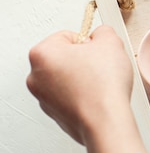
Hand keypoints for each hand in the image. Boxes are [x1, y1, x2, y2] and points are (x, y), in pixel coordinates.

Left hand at [27, 25, 145, 152]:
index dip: (88, 42)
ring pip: (67, 77)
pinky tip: (97, 97)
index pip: (67, 36)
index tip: (98, 52)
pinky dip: (83, 94)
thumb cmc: (102, 85)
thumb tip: (101, 35)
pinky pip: (70, 96)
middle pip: (64, 57)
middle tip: (101, 67)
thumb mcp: (110, 42)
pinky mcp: (54, 114)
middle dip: (84, 60)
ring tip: (101, 84)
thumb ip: (103, 31)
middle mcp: (35, 76)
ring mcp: (42, 98)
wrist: (105, 121)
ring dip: (83, 77)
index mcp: (41, 54)